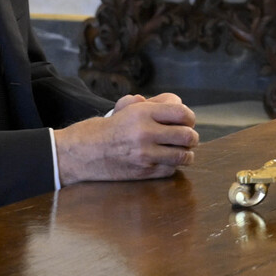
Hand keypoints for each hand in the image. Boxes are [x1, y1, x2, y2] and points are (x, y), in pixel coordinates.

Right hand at [55, 92, 197, 181]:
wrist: (83, 152)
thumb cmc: (107, 128)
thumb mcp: (124, 108)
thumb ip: (152, 103)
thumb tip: (175, 102)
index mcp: (142, 113)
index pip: (181, 112)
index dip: (189, 117)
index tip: (188, 121)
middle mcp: (145, 133)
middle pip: (187, 135)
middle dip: (191, 136)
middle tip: (189, 137)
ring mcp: (145, 155)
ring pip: (183, 155)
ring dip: (187, 153)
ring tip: (183, 151)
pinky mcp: (143, 172)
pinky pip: (171, 169)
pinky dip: (173, 165)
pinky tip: (168, 161)